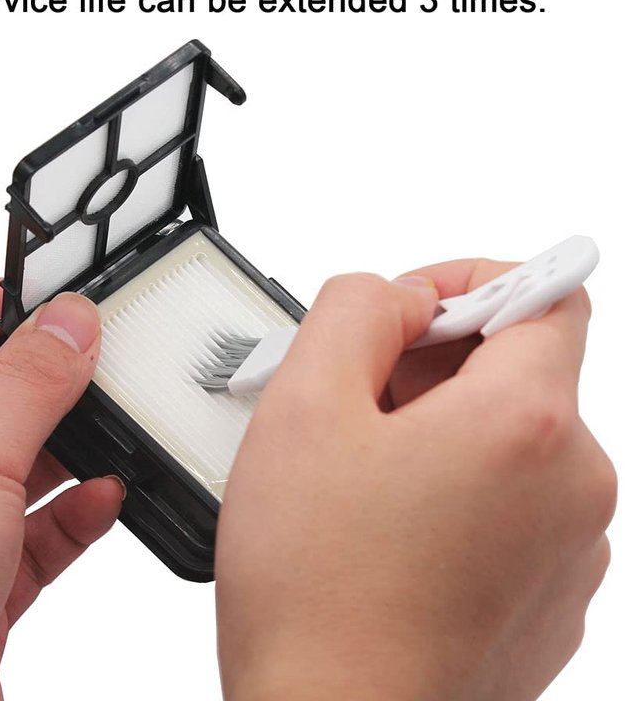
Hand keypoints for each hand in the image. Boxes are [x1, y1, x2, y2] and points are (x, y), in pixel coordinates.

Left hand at [0, 280, 120, 700]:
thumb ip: (25, 390)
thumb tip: (68, 326)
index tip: (16, 297)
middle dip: (25, 384)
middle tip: (81, 359)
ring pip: (2, 472)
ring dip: (59, 452)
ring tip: (109, 425)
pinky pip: (28, 538)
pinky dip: (70, 516)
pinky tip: (105, 498)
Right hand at [216, 261, 615, 700]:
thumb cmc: (317, 593)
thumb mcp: (305, 405)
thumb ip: (355, 310)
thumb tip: (398, 296)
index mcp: (527, 427)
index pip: (545, 295)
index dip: (471, 282)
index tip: (415, 307)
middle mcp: (572, 489)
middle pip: (518, 370)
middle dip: (433, 362)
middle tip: (354, 397)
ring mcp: (566, 551)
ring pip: (507, 438)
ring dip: (436, 427)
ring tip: (359, 473)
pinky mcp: (544, 595)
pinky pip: (508, 501)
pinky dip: (453, 486)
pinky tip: (385, 524)